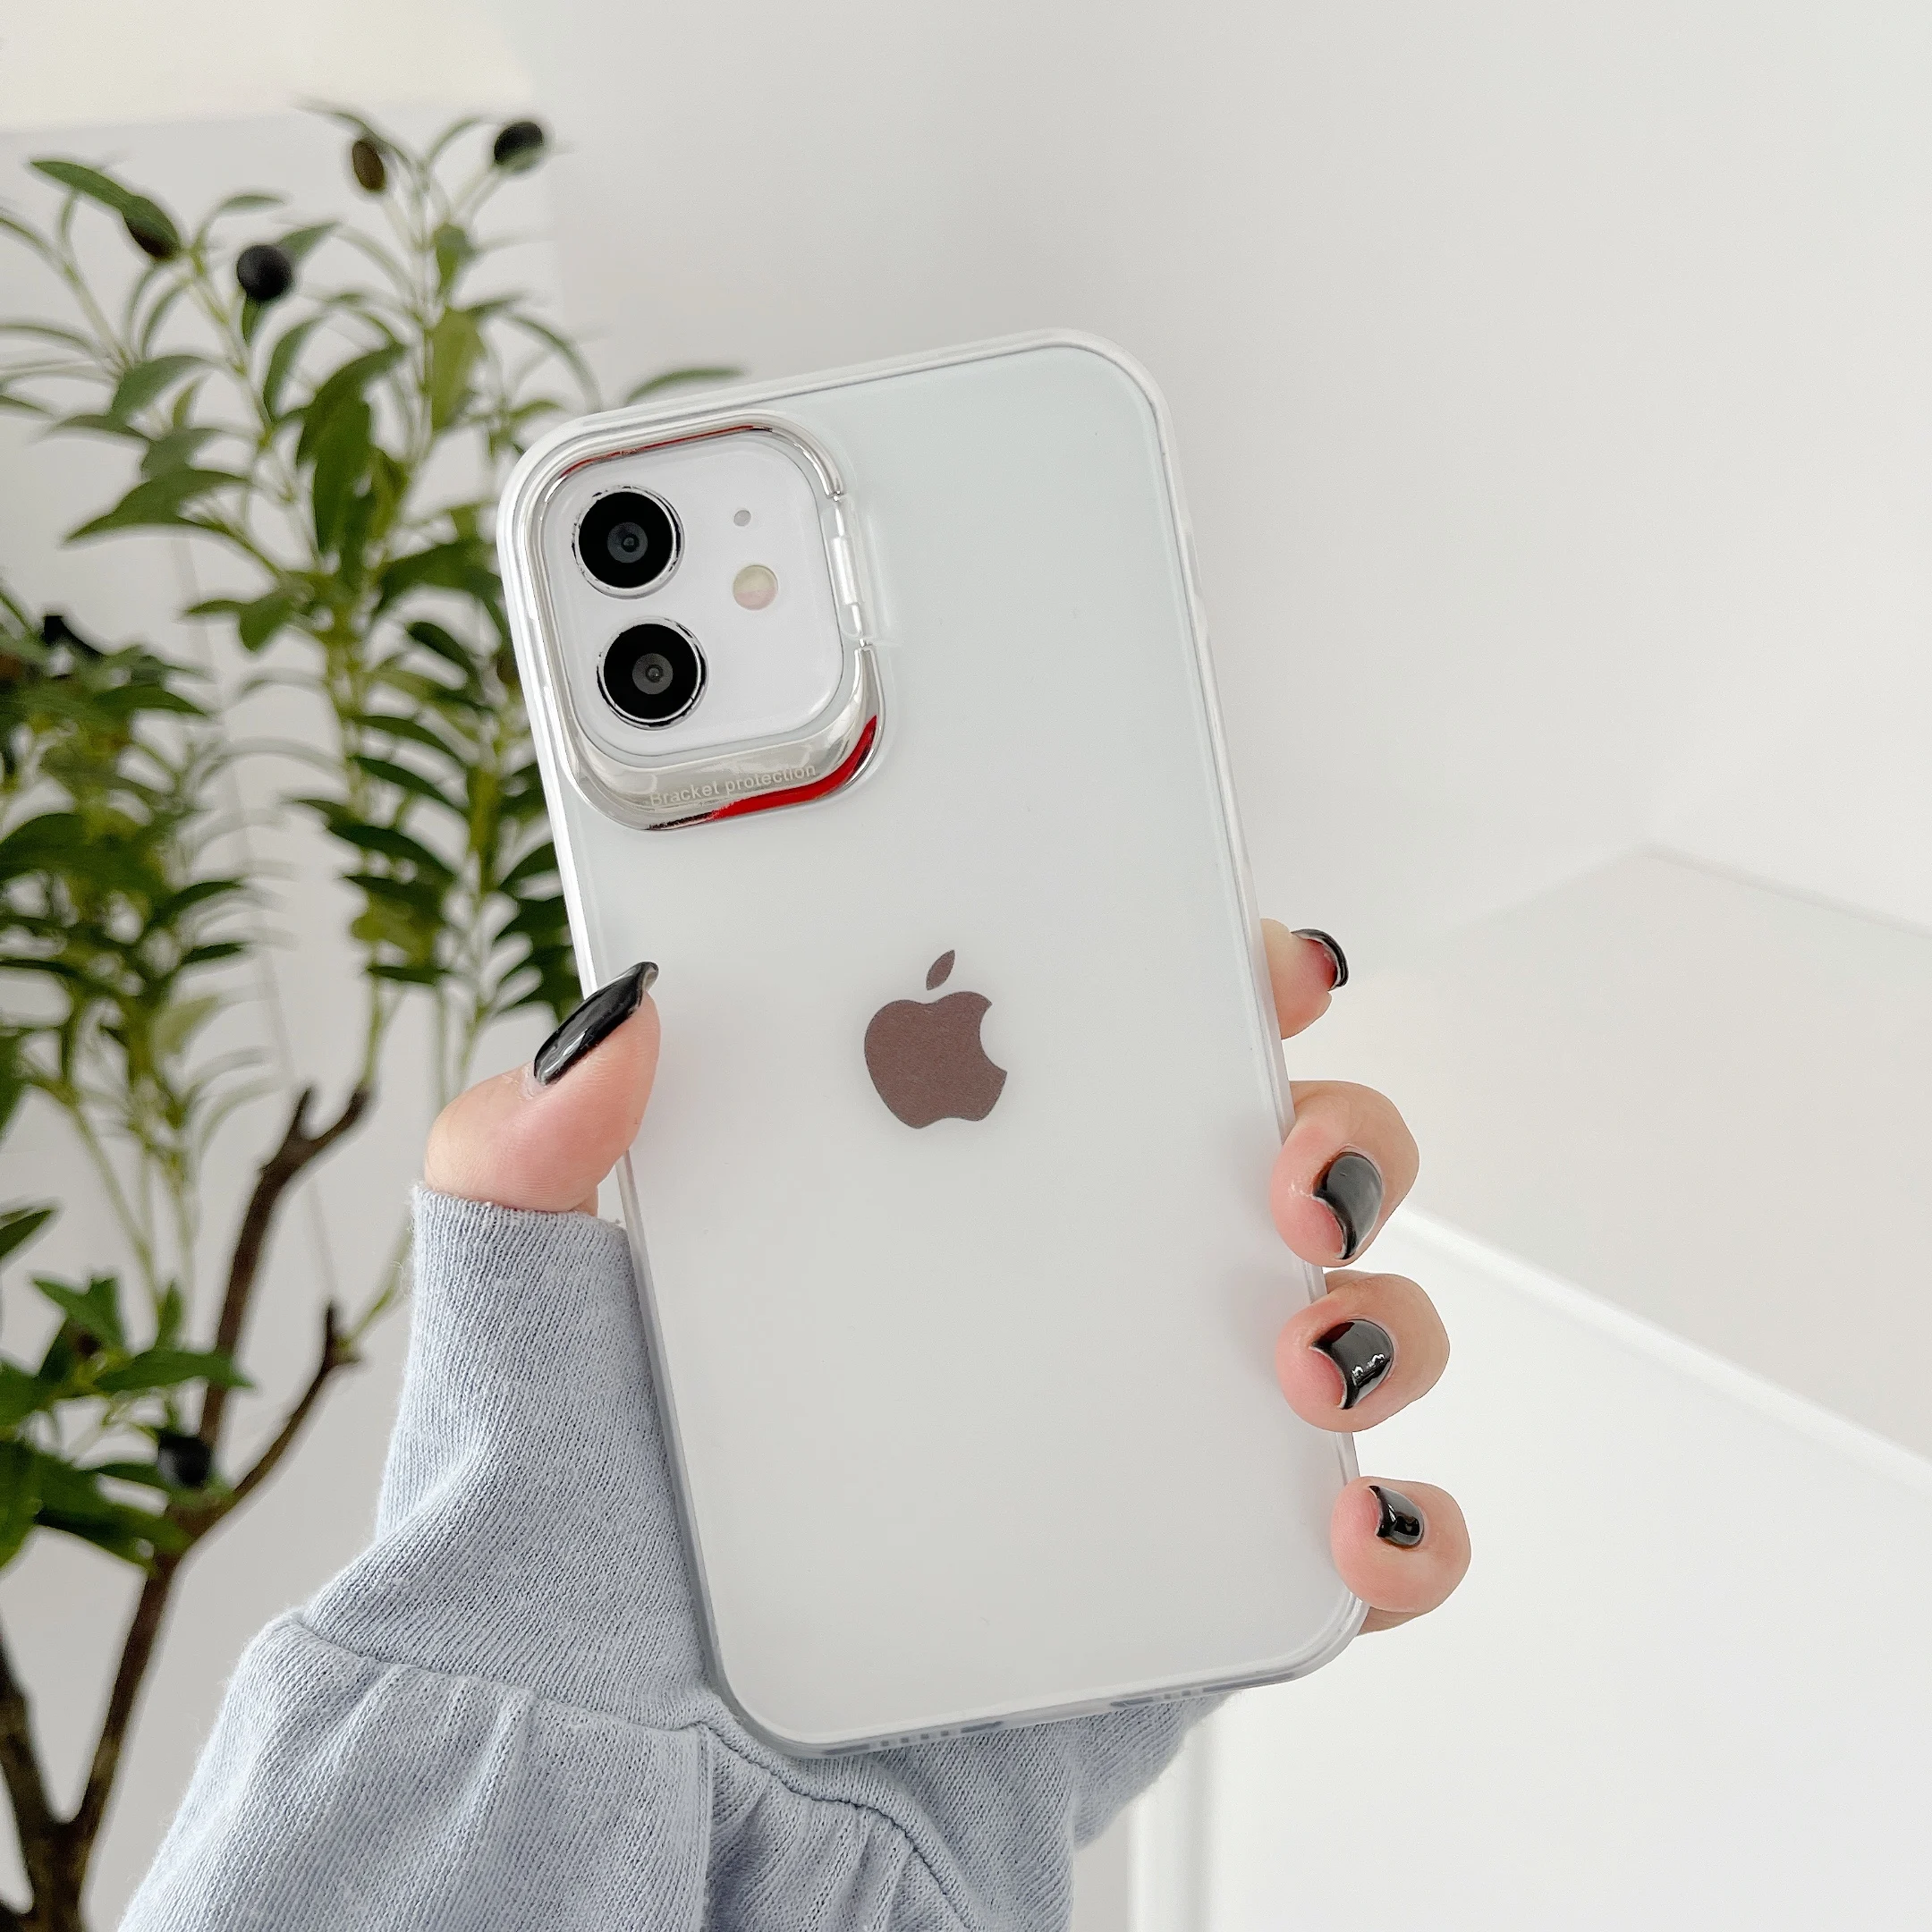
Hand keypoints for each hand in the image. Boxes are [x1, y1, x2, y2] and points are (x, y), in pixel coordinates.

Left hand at [426, 922, 1468, 1638]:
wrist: (633, 1796)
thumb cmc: (586, 1556)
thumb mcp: (524, 1327)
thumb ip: (523, 1160)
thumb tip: (617, 1014)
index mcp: (937, 1196)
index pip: (1102, 1046)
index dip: (1200, 980)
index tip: (1246, 952)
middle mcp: (1057, 1299)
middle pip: (1266, 1169)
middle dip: (1331, 1131)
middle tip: (1285, 1159)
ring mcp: (1133, 1442)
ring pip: (1340, 1334)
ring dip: (1381, 1314)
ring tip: (1305, 1344)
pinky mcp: (1176, 1594)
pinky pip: (1339, 1553)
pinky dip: (1399, 1534)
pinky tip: (1344, 1523)